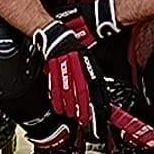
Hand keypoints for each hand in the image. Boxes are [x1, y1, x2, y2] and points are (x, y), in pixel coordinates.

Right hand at [32, 16, 98, 130]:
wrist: (54, 34)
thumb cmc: (69, 44)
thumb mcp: (84, 54)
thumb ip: (88, 69)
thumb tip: (94, 86)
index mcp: (87, 62)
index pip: (95, 84)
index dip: (98, 99)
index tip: (101, 111)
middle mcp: (76, 65)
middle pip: (82, 90)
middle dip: (84, 107)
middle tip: (86, 119)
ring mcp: (63, 66)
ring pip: (68, 90)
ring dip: (71, 106)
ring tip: (73, 116)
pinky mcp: (52, 68)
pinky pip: (54, 86)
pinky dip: (57, 98)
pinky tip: (58, 107)